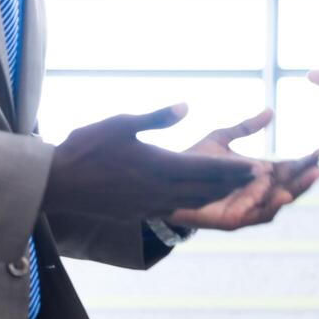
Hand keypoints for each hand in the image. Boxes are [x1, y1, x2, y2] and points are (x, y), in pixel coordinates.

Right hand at [42, 104, 255, 221]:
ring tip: (237, 189)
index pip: (208, 169)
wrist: (58, 183)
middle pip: (207, 189)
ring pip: (194, 202)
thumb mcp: (122, 123)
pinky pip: (175, 208)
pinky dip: (195, 203)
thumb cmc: (87, 147)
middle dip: (235, 184)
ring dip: (218, 195)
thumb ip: (157, 117)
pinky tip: (198, 199)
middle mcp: (160, 190)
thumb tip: (186, 106)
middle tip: (260, 179)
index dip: (235, 169)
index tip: (258, 167)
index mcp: (160, 166)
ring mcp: (150, 204)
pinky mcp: (138, 212)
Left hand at [168, 109, 318, 230]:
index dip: (305, 161)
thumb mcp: (222, 139)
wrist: (164, 181)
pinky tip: (278, 196)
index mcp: (258, 175)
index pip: (288, 168)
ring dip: (292, 193)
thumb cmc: (194, 161)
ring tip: (304, 183)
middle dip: (305, 179)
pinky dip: (269, 206)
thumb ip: (246, 128)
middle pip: (289, 187)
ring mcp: (246, 208)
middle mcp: (256, 193)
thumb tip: (271, 111)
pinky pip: (255, 215)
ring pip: (277, 204)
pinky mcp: (232, 220)